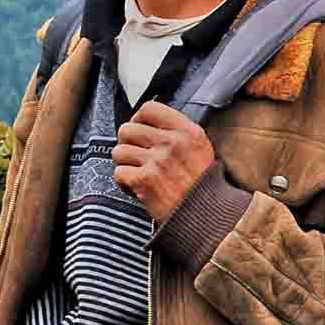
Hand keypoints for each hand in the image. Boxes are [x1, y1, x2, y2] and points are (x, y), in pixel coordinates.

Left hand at [114, 101, 218, 217]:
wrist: (206, 216)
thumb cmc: (201, 186)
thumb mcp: (199, 149)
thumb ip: (176, 132)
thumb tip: (145, 121)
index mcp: (187, 131)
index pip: (149, 108)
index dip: (138, 119)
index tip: (140, 130)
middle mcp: (172, 142)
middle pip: (127, 129)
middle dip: (128, 143)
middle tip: (137, 156)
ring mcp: (157, 161)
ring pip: (119, 151)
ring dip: (125, 164)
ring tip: (139, 173)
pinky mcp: (145, 180)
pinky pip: (119, 173)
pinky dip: (124, 183)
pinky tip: (137, 187)